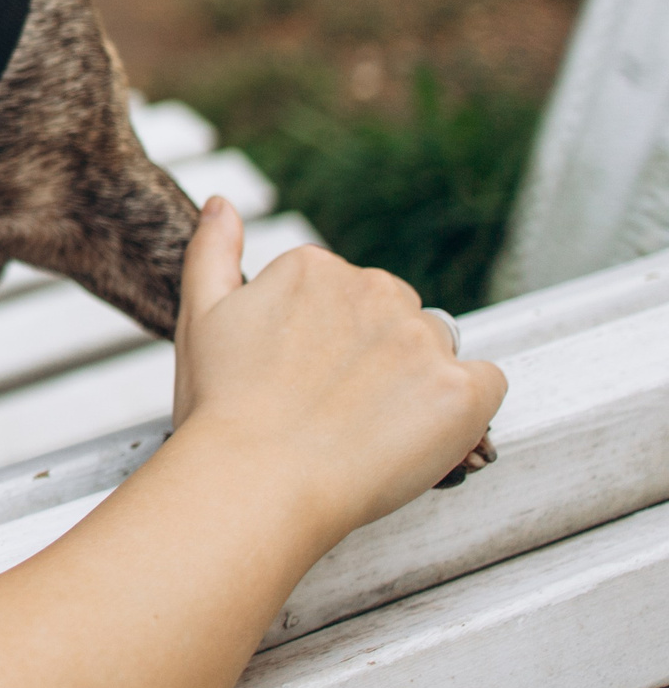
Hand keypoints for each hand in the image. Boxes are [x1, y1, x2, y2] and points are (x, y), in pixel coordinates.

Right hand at [171, 197, 506, 542]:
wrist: (255, 483)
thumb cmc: (223, 410)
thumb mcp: (200, 317)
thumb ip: (214, 251)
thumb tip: (226, 204)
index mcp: (312, 267)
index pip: (344, 295)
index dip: (328, 343)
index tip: (306, 380)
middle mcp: (372, 288)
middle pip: (396, 317)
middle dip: (378, 357)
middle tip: (338, 411)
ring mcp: (420, 338)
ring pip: (438, 351)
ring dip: (418, 384)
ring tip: (372, 433)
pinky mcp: (461, 389)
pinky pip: (486, 386)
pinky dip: (465, 412)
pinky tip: (422, 437)